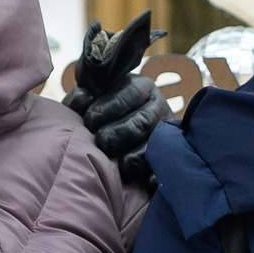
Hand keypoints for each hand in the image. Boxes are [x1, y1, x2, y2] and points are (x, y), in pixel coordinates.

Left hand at [65, 11, 165, 184]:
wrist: (110, 138)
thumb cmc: (97, 111)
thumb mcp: (90, 92)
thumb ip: (86, 82)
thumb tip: (85, 70)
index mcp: (140, 86)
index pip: (128, 92)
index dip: (109, 106)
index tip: (89, 118)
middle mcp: (157, 107)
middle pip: (142, 121)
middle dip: (119, 132)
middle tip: (100, 140)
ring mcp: (164, 133)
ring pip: (154, 145)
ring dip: (134, 155)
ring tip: (119, 163)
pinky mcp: (167, 158)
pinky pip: (164, 168)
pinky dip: (157, 176)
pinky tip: (148, 182)